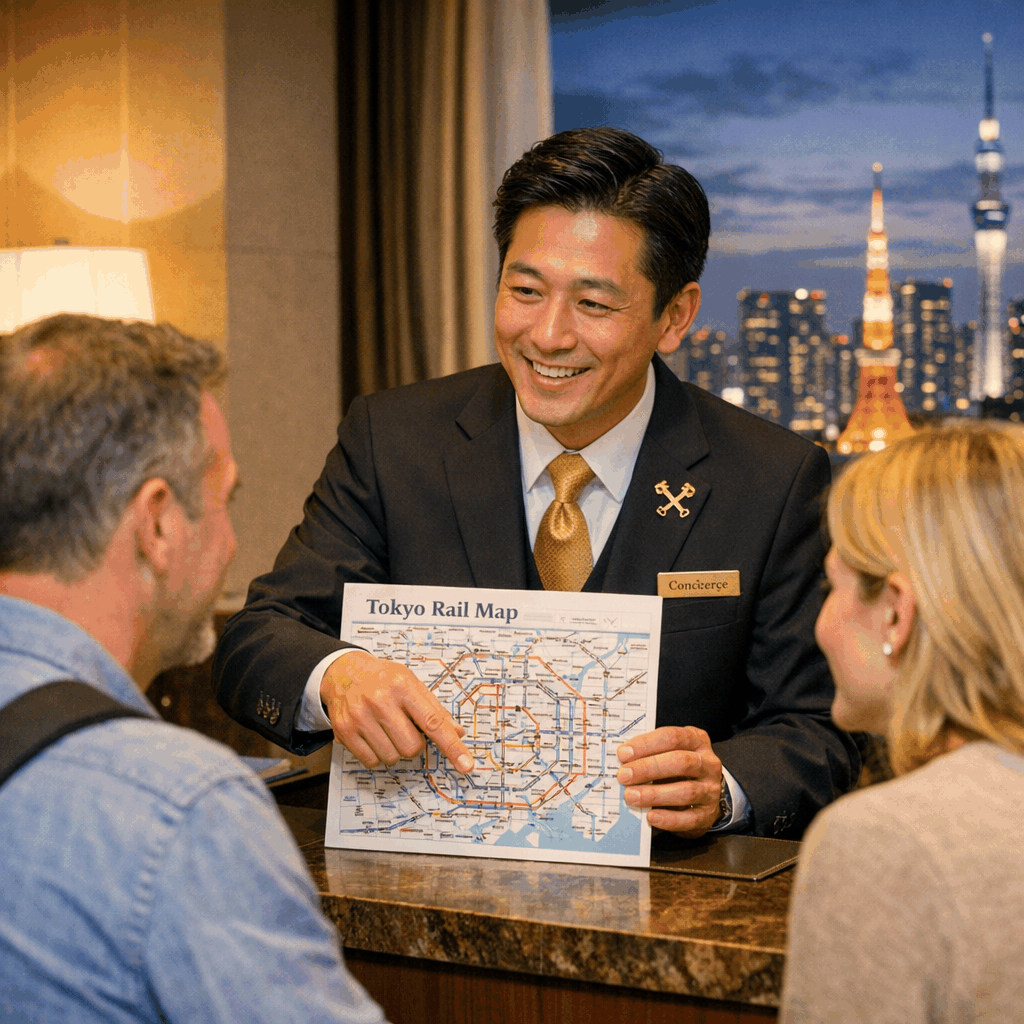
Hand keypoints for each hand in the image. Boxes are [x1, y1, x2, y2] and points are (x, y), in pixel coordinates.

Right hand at [321, 650, 473, 772]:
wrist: (344, 672)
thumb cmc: (383, 678)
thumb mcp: (412, 682)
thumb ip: (435, 708)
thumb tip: (457, 732)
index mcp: (402, 686)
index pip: (433, 722)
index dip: (452, 746)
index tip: (465, 764)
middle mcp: (380, 700)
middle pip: (412, 747)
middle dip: (414, 744)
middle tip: (405, 728)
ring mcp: (360, 716)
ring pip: (392, 757)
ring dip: (395, 750)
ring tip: (387, 730)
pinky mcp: (344, 731)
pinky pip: (371, 761)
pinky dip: (377, 755)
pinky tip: (374, 736)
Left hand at [616, 726, 723, 836]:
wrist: (703, 795)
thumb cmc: (677, 768)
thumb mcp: (668, 752)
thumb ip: (649, 753)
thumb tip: (620, 760)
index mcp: (696, 740)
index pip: (672, 737)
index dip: (646, 744)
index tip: (623, 754)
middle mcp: (708, 763)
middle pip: (680, 762)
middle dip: (649, 768)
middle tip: (623, 775)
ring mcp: (711, 789)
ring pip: (686, 791)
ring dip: (655, 794)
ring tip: (631, 796)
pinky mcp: (708, 814)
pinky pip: (690, 818)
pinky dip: (669, 818)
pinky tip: (651, 816)